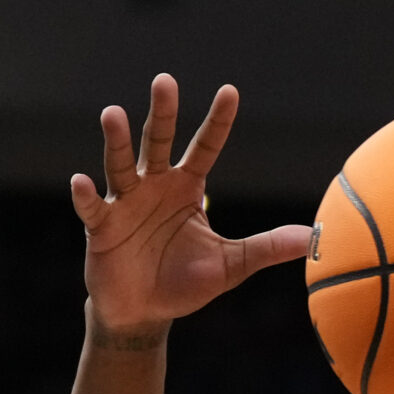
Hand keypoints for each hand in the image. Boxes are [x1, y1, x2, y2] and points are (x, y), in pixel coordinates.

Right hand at [68, 74, 313, 343]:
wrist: (146, 312)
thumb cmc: (185, 282)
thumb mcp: (232, 265)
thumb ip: (267, 248)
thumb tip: (313, 237)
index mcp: (187, 188)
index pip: (205, 148)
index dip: (218, 122)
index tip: (231, 92)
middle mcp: (154, 185)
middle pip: (158, 142)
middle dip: (162, 113)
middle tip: (165, 81)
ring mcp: (124, 203)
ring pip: (120, 165)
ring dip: (116, 141)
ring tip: (112, 114)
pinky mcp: (101, 227)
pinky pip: (92, 209)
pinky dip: (84, 197)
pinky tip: (81, 182)